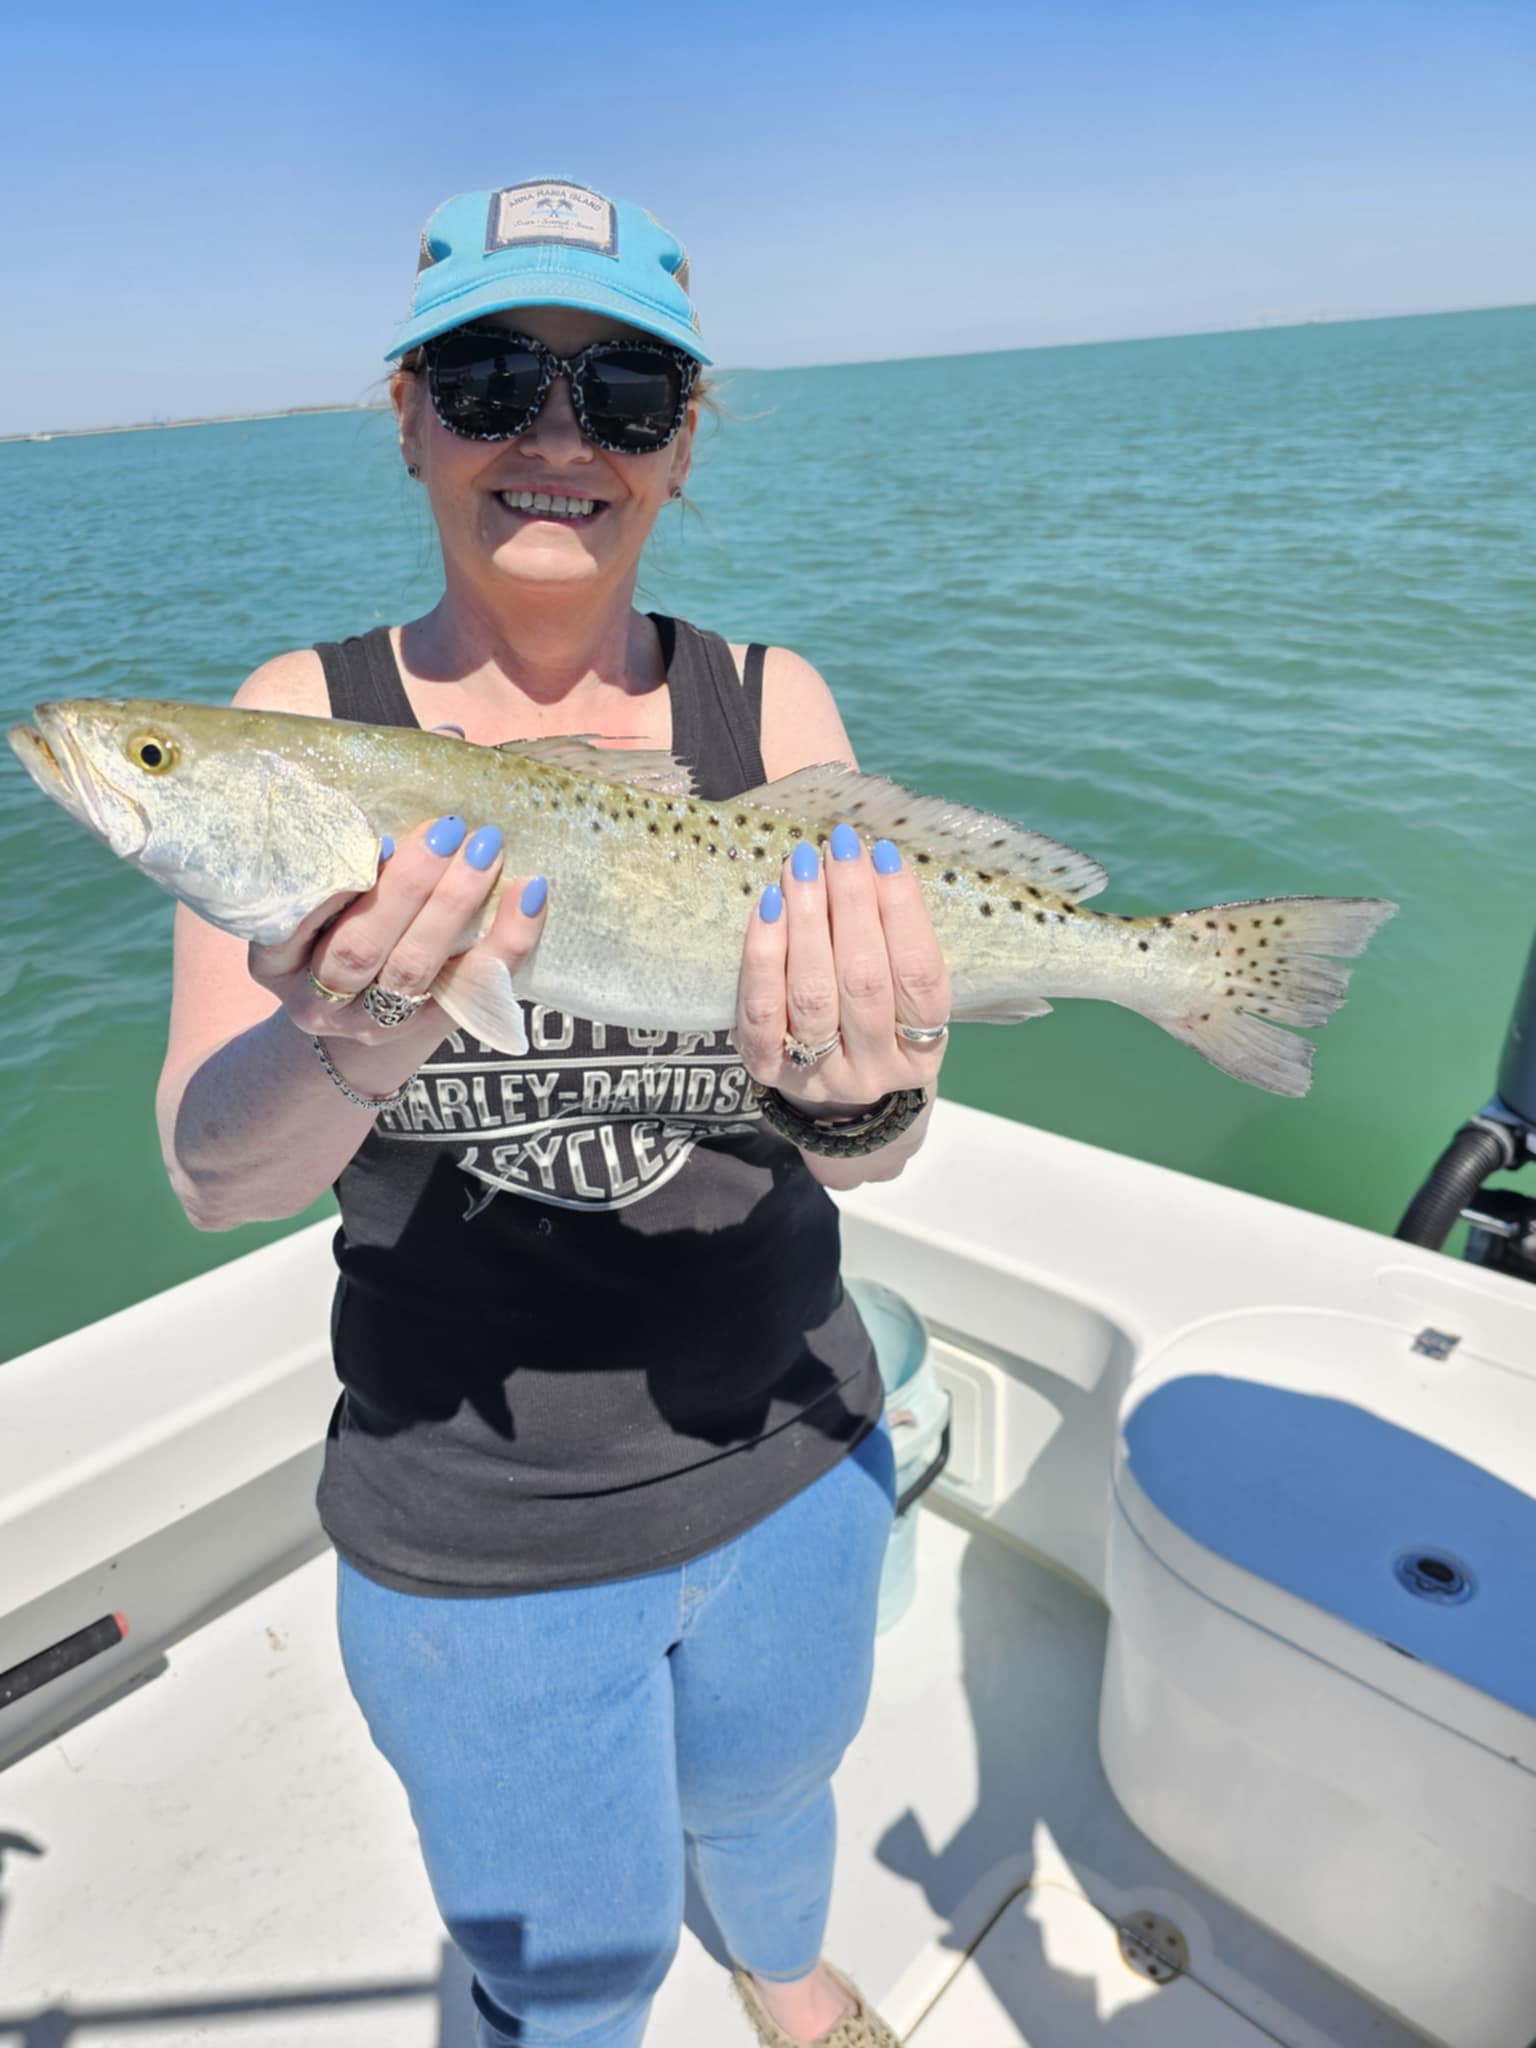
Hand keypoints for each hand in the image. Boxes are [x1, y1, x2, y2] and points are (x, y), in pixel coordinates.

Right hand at [249, 814, 545, 1051]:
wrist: (357, 1022)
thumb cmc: (344, 923)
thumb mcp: (333, 884)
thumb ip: (368, 821)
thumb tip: (447, 737)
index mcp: (273, 959)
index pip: (292, 926)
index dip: (333, 888)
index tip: (377, 838)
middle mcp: (316, 998)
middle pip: (360, 947)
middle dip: (408, 888)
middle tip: (450, 829)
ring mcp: (372, 1022)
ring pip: (413, 971)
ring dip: (454, 908)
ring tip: (487, 849)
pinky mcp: (429, 1031)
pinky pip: (473, 987)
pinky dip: (507, 941)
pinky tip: (530, 895)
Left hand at [734, 826, 950, 1113]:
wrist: (825, 1089)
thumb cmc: (872, 1021)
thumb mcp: (898, 996)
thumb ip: (892, 943)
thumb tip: (869, 861)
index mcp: (921, 1052)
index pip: (919, 976)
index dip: (904, 911)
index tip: (885, 854)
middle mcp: (874, 1069)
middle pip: (863, 982)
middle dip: (852, 904)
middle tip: (840, 847)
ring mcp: (820, 1074)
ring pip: (813, 994)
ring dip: (808, 919)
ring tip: (803, 866)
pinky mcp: (768, 1070)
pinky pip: (763, 1010)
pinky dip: (764, 955)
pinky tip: (769, 906)